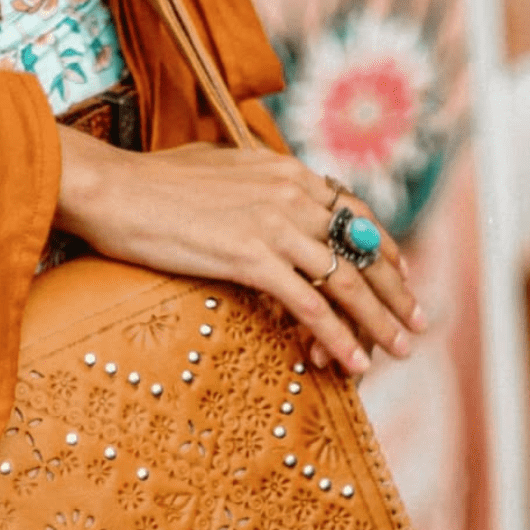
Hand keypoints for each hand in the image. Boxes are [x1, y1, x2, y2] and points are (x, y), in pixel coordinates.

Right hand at [55, 129, 425, 376]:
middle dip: (396, 290)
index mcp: (285, 170)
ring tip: (397, 351)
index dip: (382, 247)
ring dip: (377, 321)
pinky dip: (336, 337)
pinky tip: (352, 362)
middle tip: (417, 322)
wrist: (112, 188)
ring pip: (346, 280)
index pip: (354, 211)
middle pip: (362, 247)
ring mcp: (274, 225)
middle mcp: (291, 194)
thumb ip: (250, 180)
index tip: (400, 276)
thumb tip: (256, 191)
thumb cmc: (149, 182)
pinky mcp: (251, 257)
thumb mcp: (214, 167)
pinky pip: (309, 305)